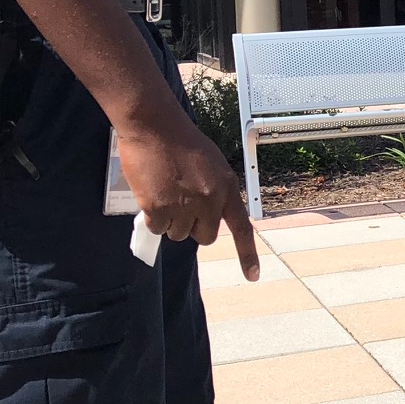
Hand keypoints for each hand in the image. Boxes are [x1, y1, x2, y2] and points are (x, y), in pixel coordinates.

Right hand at [115, 105, 260, 280]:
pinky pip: (156, 228)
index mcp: (227, 188)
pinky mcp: (157, 207)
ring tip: (164, 193)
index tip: (253, 277)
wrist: (154, 126)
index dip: (248, 255)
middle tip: (182, 207)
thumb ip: (214, 191)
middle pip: (205, 237)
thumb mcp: (211, 165)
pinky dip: (152, 218)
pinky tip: (151, 194)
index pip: (242, 228)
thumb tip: (205, 218)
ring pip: (178, 234)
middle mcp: (209, 200)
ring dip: (170, 222)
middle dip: (194, 228)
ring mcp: (183, 205)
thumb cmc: (182, 142)